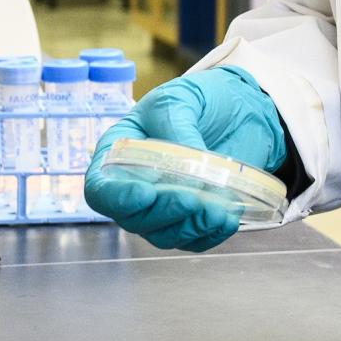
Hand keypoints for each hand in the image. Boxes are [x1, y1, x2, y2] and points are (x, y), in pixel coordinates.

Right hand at [84, 65, 286, 251]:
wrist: (239, 108)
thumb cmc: (198, 100)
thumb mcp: (178, 100)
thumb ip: (177, 130)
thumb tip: (188, 169)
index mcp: (116, 155)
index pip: (101, 191)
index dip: (118, 199)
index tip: (145, 194)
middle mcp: (133, 187)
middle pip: (134, 219)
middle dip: (164, 212)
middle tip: (192, 199)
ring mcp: (163, 207)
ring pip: (164, 235)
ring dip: (190, 227)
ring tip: (218, 210)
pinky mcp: (191, 219)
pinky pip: (193, 240)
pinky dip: (210, 234)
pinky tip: (228, 218)